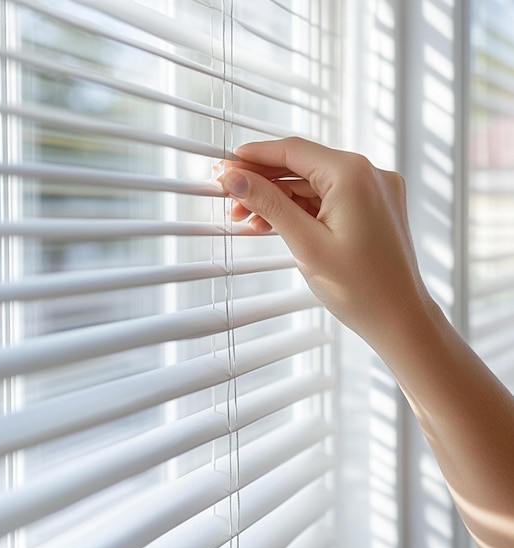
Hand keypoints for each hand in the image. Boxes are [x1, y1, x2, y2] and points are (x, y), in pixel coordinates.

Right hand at [221, 137, 430, 346]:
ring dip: (279, 198)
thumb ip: (268, 204)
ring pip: (313, 184)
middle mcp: (369, 174)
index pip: (293, 151)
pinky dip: (301, 209)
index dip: (254, 156)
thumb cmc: (360, 288)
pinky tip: (275, 224)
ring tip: (247, 218)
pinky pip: (329, 198)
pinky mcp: (374, 207)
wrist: (399, 319)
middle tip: (230, 197)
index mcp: (353, 174)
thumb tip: (235, 178)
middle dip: (263, 182)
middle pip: (302, 166)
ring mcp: (375, 190)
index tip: (225, 164)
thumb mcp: (305, 244)